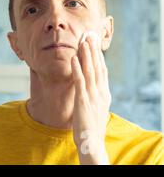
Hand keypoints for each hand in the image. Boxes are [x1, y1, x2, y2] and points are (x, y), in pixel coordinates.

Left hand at [71, 33, 110, 164]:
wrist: (92, 142)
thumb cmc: (91, 125)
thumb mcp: (95, 106)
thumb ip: (94, 94)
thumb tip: (91, 83)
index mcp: (104, 93)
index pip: (102, 69)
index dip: (98, 55)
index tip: (94, 41)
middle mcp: (100, 92)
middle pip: (97, 66)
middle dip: (93, 50)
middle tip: (89, 34)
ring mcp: (92, 96)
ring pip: (90, 71)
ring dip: (86, 55)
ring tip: (82, 41)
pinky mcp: (83, 101)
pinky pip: (79, 82)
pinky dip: (77, 69)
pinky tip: (73, 58)